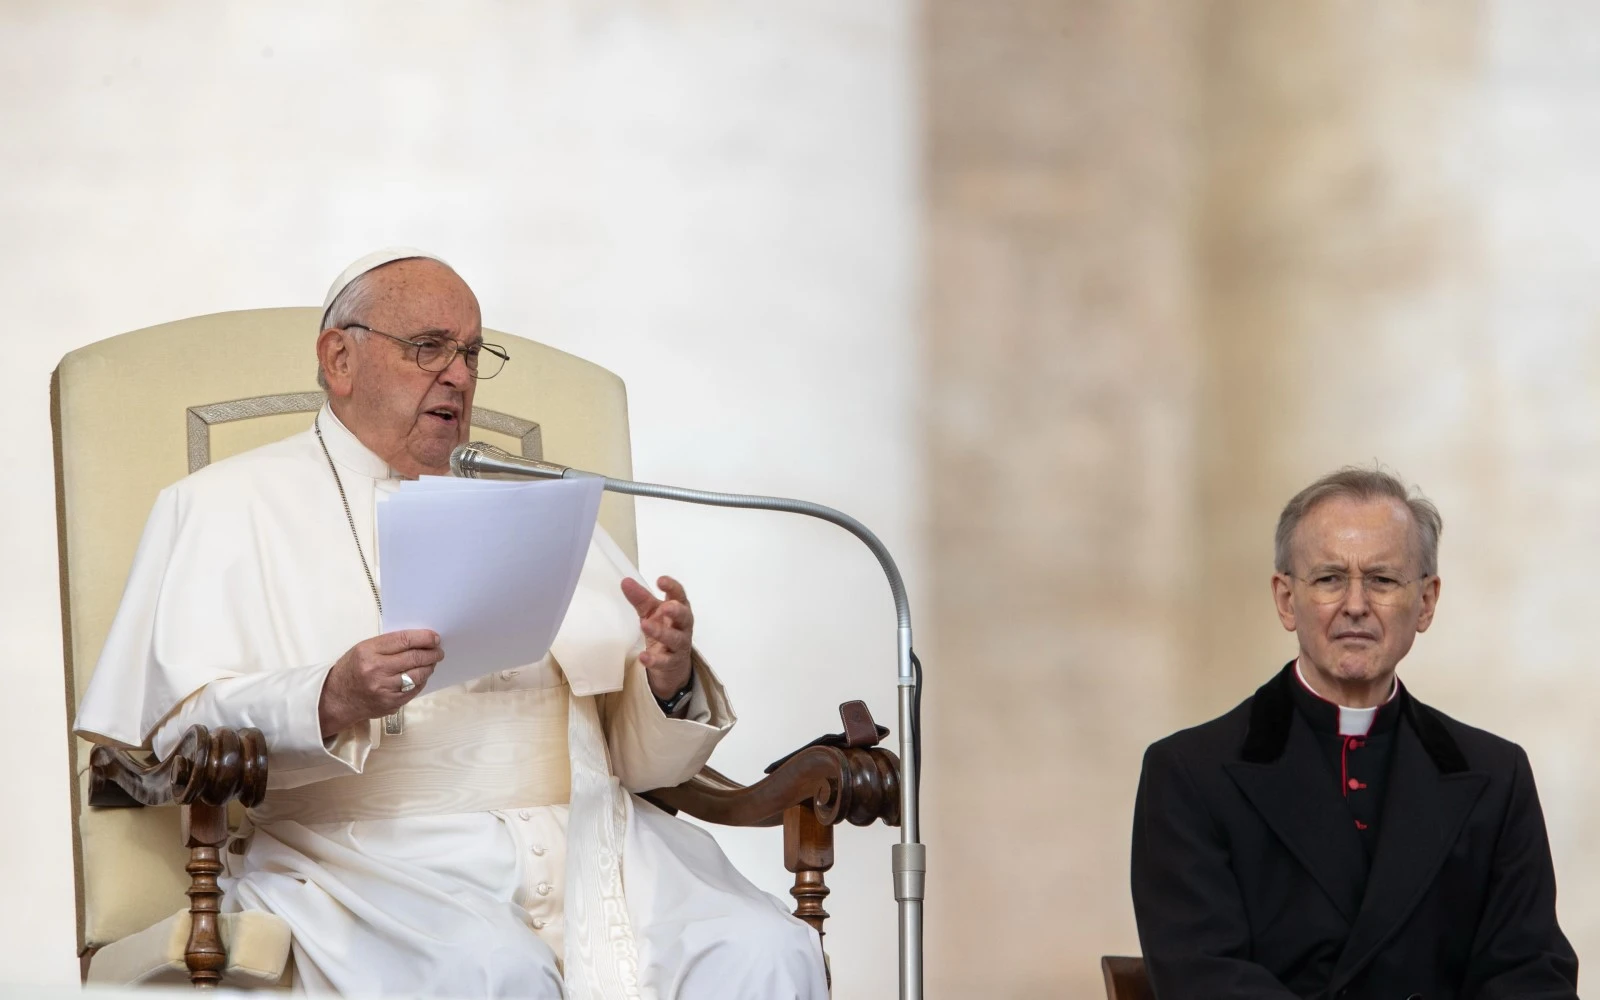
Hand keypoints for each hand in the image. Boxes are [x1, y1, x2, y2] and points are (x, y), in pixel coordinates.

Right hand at [318, 629, 442, 736]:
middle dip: (432, 653)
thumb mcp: (362, 650)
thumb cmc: (350, 670)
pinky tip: (422, 676)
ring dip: (429, 667)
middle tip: (438, 651)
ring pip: (418, 675)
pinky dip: (421, 681)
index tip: (434, 637)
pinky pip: (414, 690)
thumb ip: (388, 644)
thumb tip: (418, 640)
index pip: (404, 640)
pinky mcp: (391, 703)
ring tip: (432, 662)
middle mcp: (376, 671)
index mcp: (368, 652)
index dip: (424, 637)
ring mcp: (384, 689)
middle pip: (414, 657)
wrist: (336, 700)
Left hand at [620, 575, 693, 699]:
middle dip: (676, 611)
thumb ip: (640, 598)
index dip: (672, 587)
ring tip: (645, 625)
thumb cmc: (663, 628)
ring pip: (675, 639)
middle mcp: (682, 626)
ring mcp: (679, 645)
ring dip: (661, 633)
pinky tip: (643, 657)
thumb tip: (625, 582)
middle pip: (684, 617)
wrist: (672, 663)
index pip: (679, 595)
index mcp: (679, 608)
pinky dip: (654, 660)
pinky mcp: (672, 662)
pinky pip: (665, 661)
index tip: (660, 580)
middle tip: (665, 607)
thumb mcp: (651, 612)